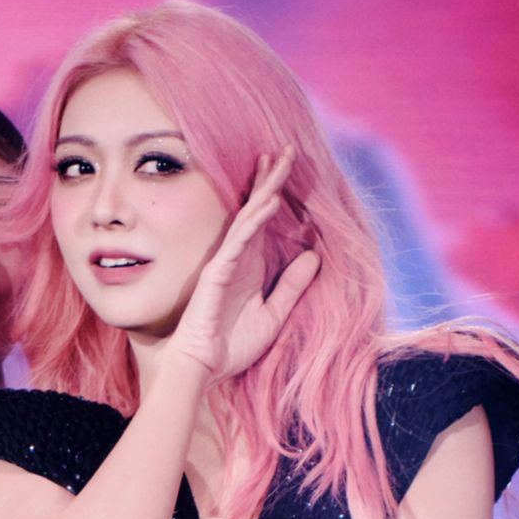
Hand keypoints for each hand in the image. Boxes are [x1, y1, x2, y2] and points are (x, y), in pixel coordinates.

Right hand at [163, 148, 320, 379]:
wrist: (204, 368)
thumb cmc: (231, 346)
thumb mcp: (274, 316)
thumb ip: (292, 287)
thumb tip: (315, 258)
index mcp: (250, 265)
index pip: (264, 221)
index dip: (274, 192)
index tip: (287, 166)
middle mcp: (238, 258)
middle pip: (255, 210)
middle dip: (270, 179)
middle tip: (284, 149)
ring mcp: (226, 263)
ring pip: (247, 218)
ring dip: (264, 190)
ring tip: (278, 163)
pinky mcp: (217, 274)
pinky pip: (238, 241)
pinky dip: (254, 220)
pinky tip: (269, 202)